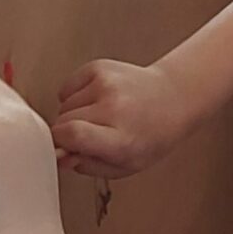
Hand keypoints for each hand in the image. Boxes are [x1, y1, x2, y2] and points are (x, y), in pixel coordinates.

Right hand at [54, 58, 190, 177]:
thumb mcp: (126, 166)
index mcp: (122, 138)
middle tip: (91, 136)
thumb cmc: (151, 136)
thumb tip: (59, 157)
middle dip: (68, 133)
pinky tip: (95, 101)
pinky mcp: (99, 67)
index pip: (73, 135)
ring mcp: (106, 84)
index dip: (60, 144)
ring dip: (72, 115)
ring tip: (99, 117)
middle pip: (63, 122)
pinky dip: (73, 97)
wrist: (172, 98)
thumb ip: (89, 165)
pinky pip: (66, 88)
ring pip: (63, 106)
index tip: (64, 148)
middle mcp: (114, 108)